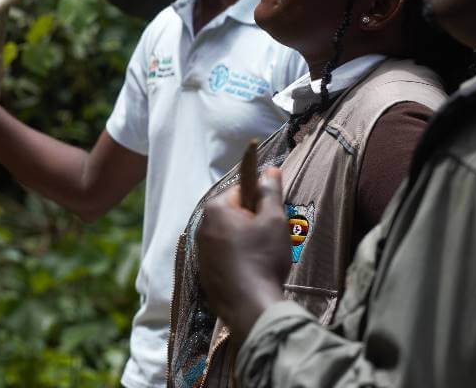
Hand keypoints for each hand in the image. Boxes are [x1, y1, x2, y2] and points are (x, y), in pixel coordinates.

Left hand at [197, 168, 290, 343]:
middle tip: (269, 237)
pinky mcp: (204, 274)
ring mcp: (200, 253)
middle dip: (251, 221)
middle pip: (232, 214)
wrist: (251, 305)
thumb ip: (270, 192)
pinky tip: (252, 272)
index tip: (272, 215)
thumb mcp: (274, 219)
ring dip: (243, 241)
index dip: (260, 200)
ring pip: (227, 236)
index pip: (241, 190)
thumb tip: (269, 170)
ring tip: (262, 256)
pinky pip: (223, 257)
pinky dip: (236, 259)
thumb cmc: (263, 256)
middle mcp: (202, 227)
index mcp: (216, 209)